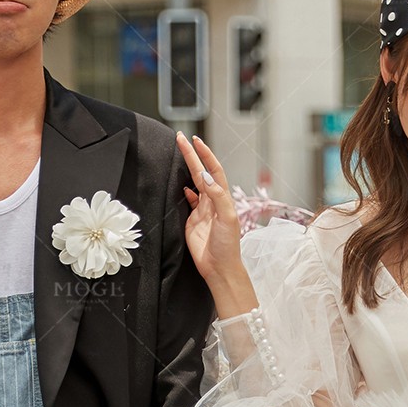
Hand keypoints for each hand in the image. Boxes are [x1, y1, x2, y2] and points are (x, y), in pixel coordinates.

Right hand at [175, 131, 245, 293]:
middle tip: (180, 138)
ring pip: (194, 183)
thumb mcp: (227, 219)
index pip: (213, 170)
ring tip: (179, 153)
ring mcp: (202, 210)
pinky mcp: (192, 220)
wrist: (219, 268)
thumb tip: (205, 176)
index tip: (194, 141)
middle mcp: (212, 201)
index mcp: (222, 198)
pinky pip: (187, 200)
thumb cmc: (228, 246)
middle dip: (191, 155)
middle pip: (201, 172)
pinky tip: (180, 183)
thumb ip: (217, 197)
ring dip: (187, 168)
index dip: (205, 154)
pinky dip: (184, 189)